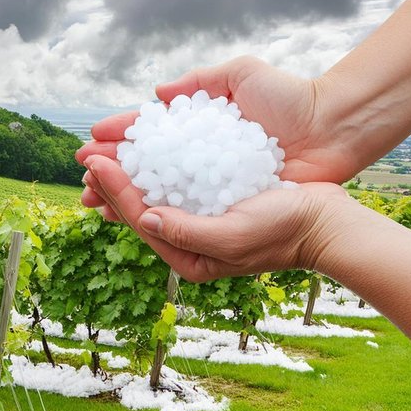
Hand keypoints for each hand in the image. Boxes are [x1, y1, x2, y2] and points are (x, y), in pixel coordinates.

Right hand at [76, 56, 361, 216]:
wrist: (332, 130)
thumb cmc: (289, 100)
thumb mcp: (243, 75)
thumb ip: (200, 80)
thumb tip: (156, 95)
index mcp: (197, 127)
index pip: (148, 134)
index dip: (118, 138)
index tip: (91, 144)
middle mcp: (198, 158)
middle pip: (144, 167)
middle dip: (110, 173)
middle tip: (84, 178)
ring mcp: (210, 184)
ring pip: (156, 192)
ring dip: (123, 196)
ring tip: (95, 200)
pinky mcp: (225, 206)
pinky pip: (182, 212)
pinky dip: (154, 214)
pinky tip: (130, 216)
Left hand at [82, 154, 351, 281]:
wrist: (325, 223)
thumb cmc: (285, 230)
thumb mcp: (234, 234)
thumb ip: (188, 230)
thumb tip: (145, 218)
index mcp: (187, 258)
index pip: (140, 218)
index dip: (114, 189)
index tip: (94, 162)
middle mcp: (187, 243)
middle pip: (138, 209)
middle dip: (110, 182)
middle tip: (85, 154)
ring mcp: (198, 225)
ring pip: (151, 197)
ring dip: (127, 174)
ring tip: (102, 152)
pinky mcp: (210, 205)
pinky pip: (172, 186)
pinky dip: (153, 169)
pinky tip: (141, 152)